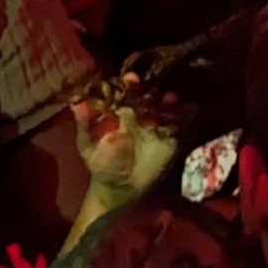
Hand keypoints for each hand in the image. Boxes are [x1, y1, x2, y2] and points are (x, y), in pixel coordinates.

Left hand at [74, 75, 179, 207]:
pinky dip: (186, 115)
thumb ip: (85, 124)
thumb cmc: (100, 163)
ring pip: (165, 107)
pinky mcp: (170, 139)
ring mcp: (156, 126)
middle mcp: (140, 113)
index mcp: (120, 111)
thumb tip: (75, 103)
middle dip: (152, 88)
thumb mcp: (88, 145)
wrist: (119, 188)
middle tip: (156, 88)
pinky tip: (191, 109)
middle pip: (149, 95)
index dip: (129, 83)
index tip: (131, 78)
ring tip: (171, 98)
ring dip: (169, 100)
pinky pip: (179, 125)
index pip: (127, 91)